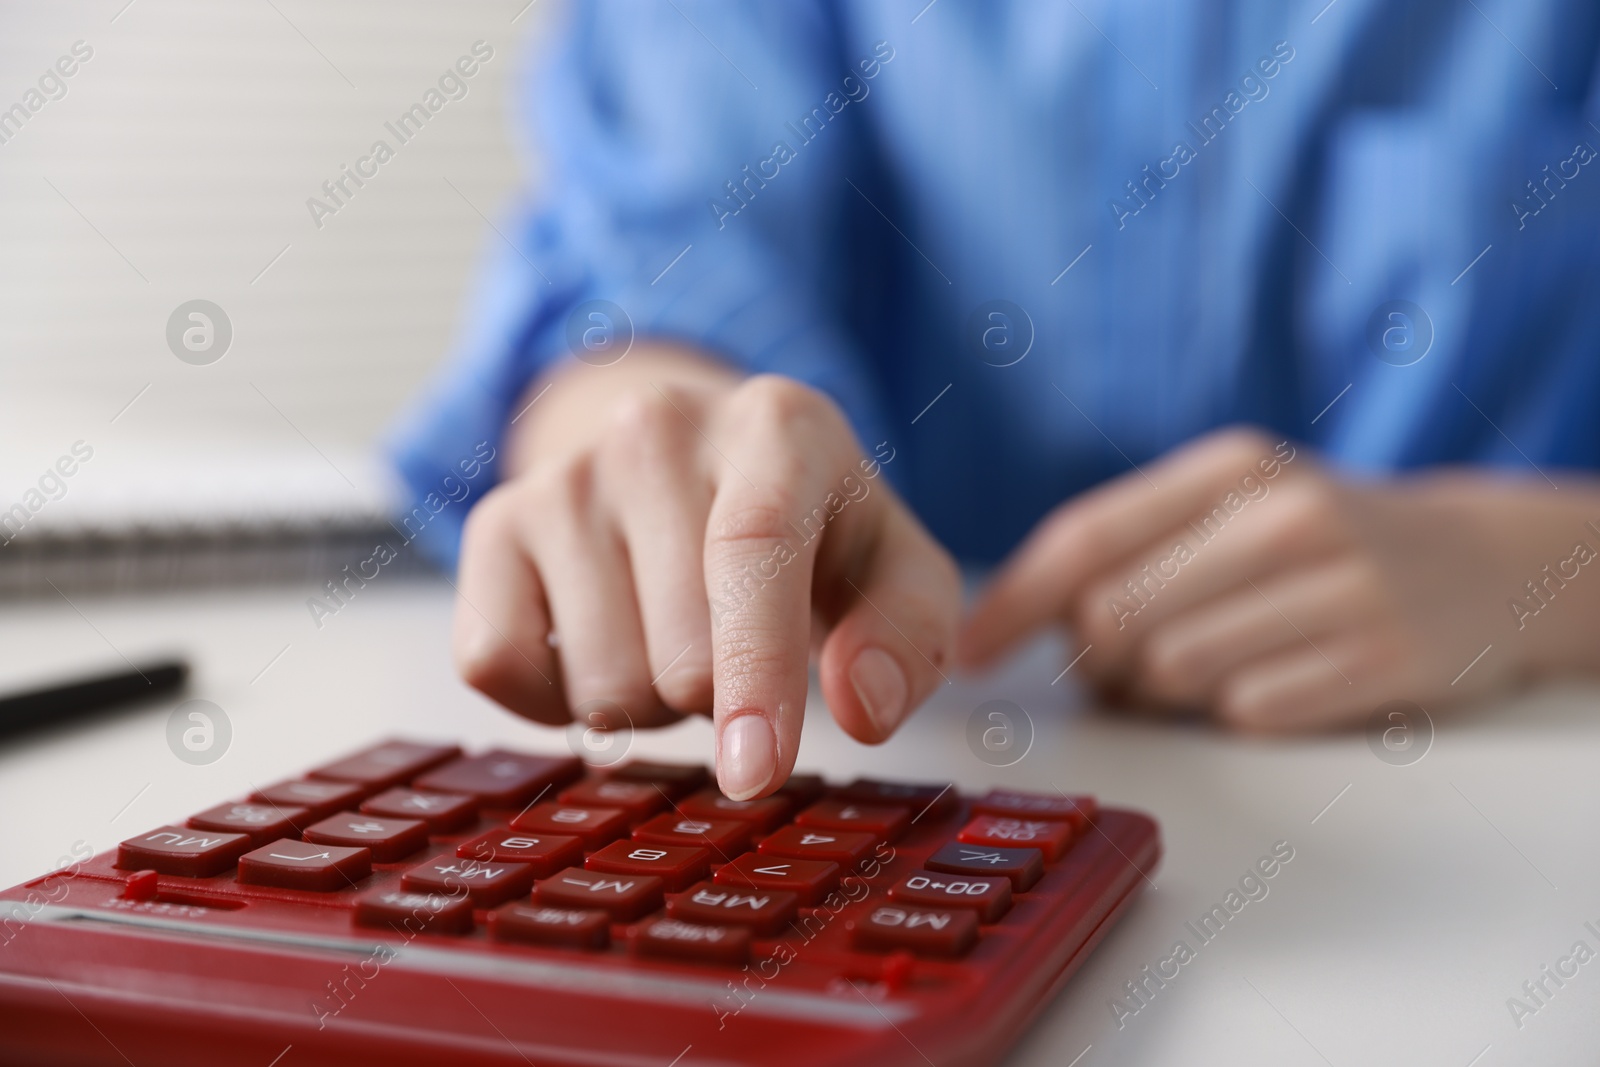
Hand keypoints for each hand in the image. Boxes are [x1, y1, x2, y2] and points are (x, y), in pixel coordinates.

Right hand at [454, 351, 959, 796]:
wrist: (700, 462)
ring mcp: (564, 473)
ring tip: (671, 635)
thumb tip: (862, 709)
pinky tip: (600, 644)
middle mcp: (657, 428)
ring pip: (598, 682)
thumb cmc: (813, 533)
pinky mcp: (493, 524)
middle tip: (736, 648)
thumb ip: (907, 636)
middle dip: (718, 699)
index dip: (756, 671)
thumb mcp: (893, 570)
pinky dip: (555, 703)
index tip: (754, 772)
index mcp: (778, 425)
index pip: (752, 548)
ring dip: (646, 703)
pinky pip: (499, 668)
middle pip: (680, 653)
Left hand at [960, 427, 1599, 730]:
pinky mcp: (1382, 660)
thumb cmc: (1317, 539)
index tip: (969, 655)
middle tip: (1121, 665)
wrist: (1484, 561)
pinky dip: (1239, 710)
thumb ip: (1132, 544)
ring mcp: (1341, 587)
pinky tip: (1276, 678)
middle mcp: (1286, 515)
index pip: (1084, 536)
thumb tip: (1017, 622)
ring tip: (1208, 664)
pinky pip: (1246, 713)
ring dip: (1164, 690)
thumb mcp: (1235, 503)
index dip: (1012, 604)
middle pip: (1113, 618)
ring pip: (1171, 673)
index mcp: (1231, 466)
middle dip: (1094, 660)